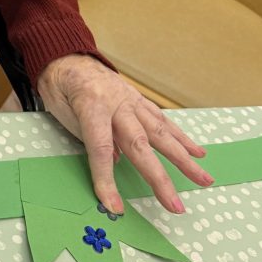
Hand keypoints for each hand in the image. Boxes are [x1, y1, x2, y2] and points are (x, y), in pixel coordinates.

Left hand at [37, 54, 212, 213]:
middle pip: (140, 146)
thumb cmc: (59, 87)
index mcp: (91, 107)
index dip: (107, 180)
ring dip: (184, 159)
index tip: (115, 206)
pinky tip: (197, 151)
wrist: (67, 55)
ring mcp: (131, 100)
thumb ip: (88, 137)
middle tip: (175, 205)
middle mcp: (117, 103)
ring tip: (203, 178)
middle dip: (159, 179)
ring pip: (161, 133)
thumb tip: (114, 162)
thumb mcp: (63, 114)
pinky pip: (162, 120)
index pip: (101, 150)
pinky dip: (180, 137)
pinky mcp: (138, 99)